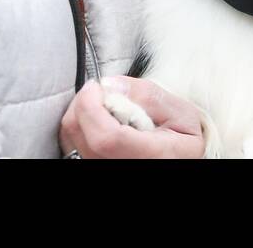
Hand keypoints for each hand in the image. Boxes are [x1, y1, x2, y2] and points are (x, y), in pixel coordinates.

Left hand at [59, 76, 205, 157]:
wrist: (179, 158)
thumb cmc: (182, 139)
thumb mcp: (181, 113)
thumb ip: (148, 96)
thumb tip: (111, 85)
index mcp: (150, 157)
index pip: (106, 137)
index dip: (93, 106)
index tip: (98, 86)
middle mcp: (122, 167)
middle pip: (81, 134)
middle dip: (84, 101)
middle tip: (103, 90)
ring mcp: (103, 168)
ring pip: (70, 137)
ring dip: (80, 111)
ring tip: (105, 105)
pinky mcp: (91, 163)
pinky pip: (70, 142)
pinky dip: (78, 123)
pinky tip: (98, 118)